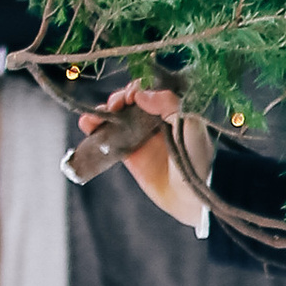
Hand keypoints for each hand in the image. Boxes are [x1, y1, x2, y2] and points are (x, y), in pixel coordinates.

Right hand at [78, 81, 208, 229]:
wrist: (191, 196)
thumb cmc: (198, 159)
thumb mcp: (191, 125)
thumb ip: (170, 104)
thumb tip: (141, 94)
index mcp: (172, 110)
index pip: (149, 91)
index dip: (137, 89)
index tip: (132, 96)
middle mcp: (154, 121)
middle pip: (129, 101)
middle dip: (118, 99)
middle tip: (116, 106)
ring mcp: (140, 137)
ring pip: (115, 117)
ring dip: (102, 112)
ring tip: (95, 116)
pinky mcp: (128, 155)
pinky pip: (108, 138)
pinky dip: (95, 129)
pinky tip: (87, 124)